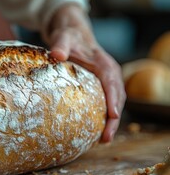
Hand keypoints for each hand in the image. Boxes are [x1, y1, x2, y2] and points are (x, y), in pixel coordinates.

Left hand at [44, 4, 125, 141]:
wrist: (72, 34)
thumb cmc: (69, 37)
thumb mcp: (63, 38)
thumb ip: (60, 45)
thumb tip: (56, 55)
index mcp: (104, 64)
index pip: (112, 83)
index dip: (113, 100)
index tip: (112, 116)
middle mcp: (109, 74)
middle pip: (117, 99)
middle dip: (114, 119)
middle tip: (106, 138)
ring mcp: (106, 82)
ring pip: (114, 103)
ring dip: (110, 122)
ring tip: (103, 140)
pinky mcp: (100, 87)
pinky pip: (106, 103)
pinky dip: (104, 117)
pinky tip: (95, 131)